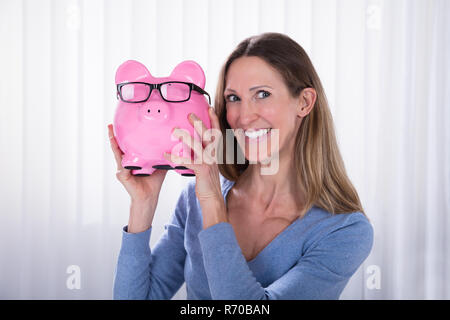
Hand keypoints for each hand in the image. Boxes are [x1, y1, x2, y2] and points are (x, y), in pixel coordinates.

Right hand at [108, 124, 167, 231]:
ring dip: (113, 143)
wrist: (150, 197)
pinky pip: (122, 164)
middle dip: (113, 136)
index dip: (123, 136)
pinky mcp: (122, 176)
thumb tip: (171, 144)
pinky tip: (120, 150)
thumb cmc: (153, 182)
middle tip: (110, 125)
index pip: (126, 145)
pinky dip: (122, 157)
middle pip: (118, 147)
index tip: (120, 124)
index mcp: (131, 160)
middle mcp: (124, 164)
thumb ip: (160, 155)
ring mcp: (121, 170)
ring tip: (110, 132)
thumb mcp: (158, 164)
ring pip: (117, 153)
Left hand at [164, 107, 226, 227]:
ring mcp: (208, 162)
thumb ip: (202, 153)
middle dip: (199, 123)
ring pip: (197, 146)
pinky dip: (175, 158)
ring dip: (185, 137)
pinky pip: (186, 161)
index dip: (214, 120)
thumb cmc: (207, 181)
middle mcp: (213, 155)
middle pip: (208, 135)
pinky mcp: (201, 170)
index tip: (209, 108)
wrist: (212, 198)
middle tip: (190, 114)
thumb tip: (192, 143)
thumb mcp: (207, 164)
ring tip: (175, 130)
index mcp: (215, 152)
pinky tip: (165, 155)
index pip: (216, 133)